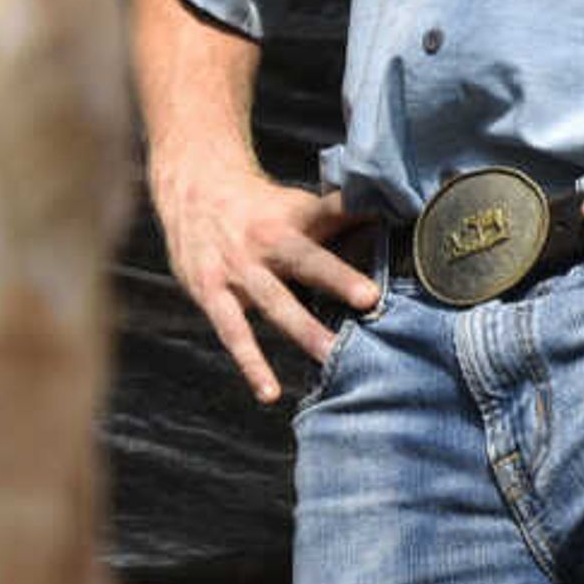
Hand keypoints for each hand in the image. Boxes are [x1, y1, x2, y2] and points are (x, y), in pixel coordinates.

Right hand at [152, 156, 376, 404]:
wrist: (193, 190)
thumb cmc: (261, 208)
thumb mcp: (296, 204)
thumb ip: (339, 220)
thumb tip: (390, 223)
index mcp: (293, 215)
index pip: (330, 212)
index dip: (356, 215)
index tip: (387, 220)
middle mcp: (266, 240)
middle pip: (306, 259)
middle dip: (337, 278)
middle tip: (371, 299)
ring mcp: (237, 269)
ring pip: (274, 301)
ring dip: (303, 329)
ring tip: (331, 356)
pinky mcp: (211, 293)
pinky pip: (234, 333)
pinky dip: (252, 364)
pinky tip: (269, 393)